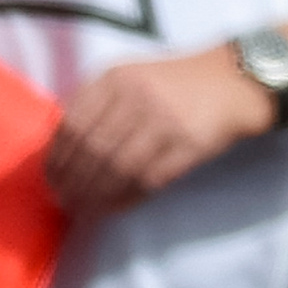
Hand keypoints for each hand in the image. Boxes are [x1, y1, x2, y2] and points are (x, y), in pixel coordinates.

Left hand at [45, 47, 275, 214]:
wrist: (236, 80)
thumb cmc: (178, 83)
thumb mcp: (133, 77)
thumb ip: (99, 104)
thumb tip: (64, 153)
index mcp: (116, 78)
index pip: (72, 125)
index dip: (58, 158)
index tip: (52, 180)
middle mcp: (136, 96)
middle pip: (92, 150)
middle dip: (73, 183)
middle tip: (65, 202)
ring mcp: (164, 120)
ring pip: (117, 168)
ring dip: (97, 195)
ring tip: (86, 210)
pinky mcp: (189, 143)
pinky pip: (149, 179)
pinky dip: (127, 198)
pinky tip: (117, 206)